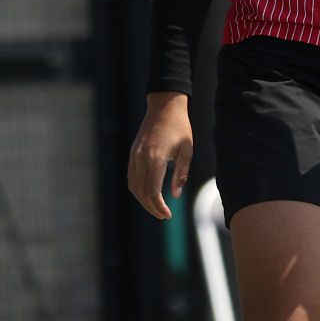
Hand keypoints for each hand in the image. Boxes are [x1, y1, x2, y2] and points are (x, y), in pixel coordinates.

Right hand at [127, 92, 192, 219]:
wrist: (165, 105)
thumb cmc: (180, 127)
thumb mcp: (187, 149)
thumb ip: (181, 173)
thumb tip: (175, 196)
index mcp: (156, 158)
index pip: (153, 191)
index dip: (159, 207)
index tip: (168, 215)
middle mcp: (141, 158)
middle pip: (141, 192)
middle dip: (151, 207)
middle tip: (163, 215)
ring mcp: (134, 155)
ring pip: (133, 186)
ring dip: (143, 199)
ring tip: (156, 207)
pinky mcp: (133, 152)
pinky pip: (131, 176)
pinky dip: (138, 188)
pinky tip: (148, 192)